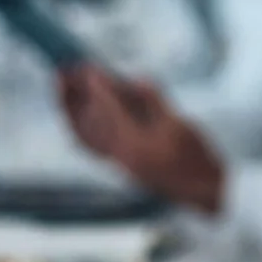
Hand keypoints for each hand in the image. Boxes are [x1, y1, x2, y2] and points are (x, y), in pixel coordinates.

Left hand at [56, 64, 225, 214]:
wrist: (197, 193)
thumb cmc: (194, 159)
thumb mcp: (180, 125)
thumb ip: (156, 101)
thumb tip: (136, 79)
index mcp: (137, 144)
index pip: (109, 112)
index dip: (98, 87)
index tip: (89, 67)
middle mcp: (120, 155)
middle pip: (87, 122)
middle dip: (74, 96)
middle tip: (66, 70)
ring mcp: (116, 161)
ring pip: (83, 132)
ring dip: (71, 108)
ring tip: (64, 84)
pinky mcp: (117, 163)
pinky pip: (89, 143)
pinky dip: (78, 124)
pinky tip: (76, 111)